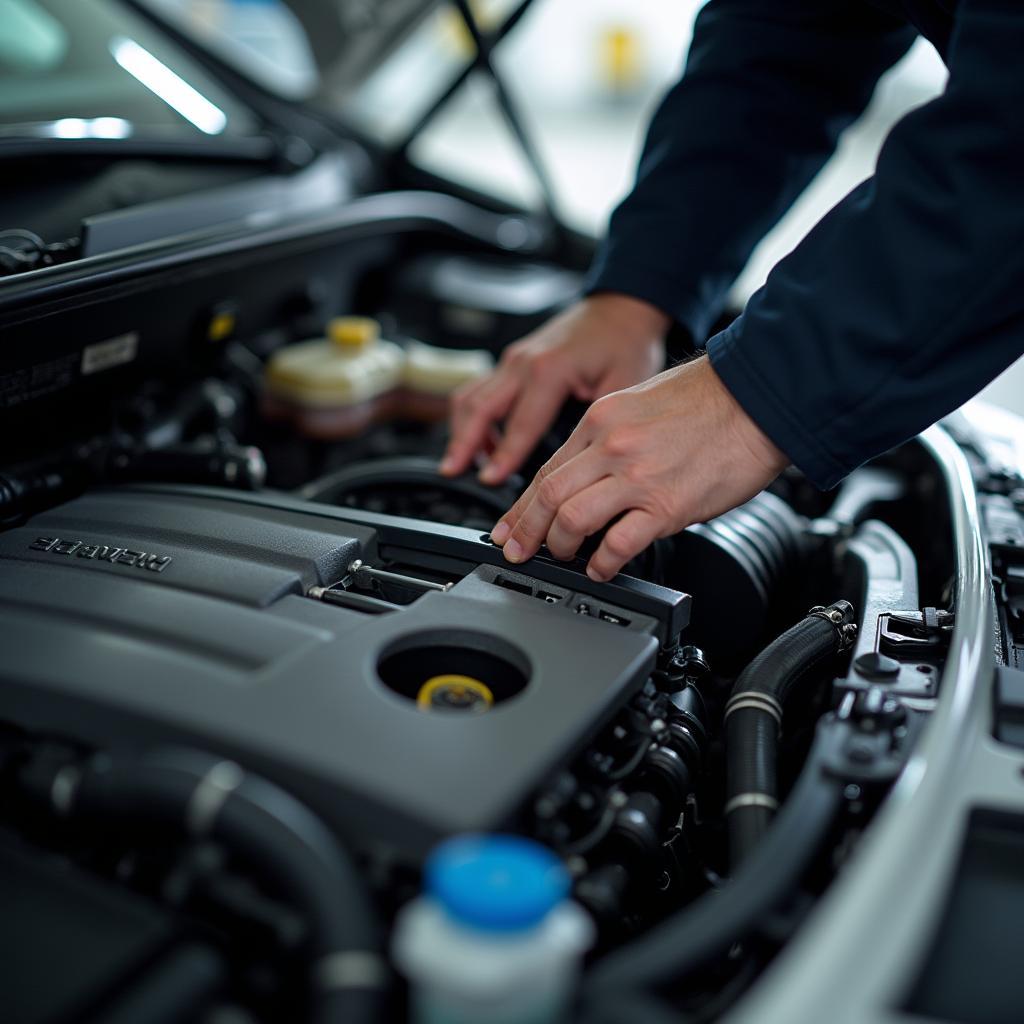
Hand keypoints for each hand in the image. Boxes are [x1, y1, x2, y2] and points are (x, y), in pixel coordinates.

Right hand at [439, 293, 668, 483]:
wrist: (621, 308)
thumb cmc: (626, 342)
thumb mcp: (626, 385)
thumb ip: (601, 423)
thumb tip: (589, 462)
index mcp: (550, 369)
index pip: (520, 424)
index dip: (503, 456)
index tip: (489, 480)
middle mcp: (524, 361)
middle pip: (478, 407)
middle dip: (462, 443)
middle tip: (453, 472)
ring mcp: (514, 359)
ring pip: (469, 396)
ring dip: (460, 430)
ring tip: (459, 462)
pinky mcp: (512, 361)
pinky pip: (479, 388)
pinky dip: (470, 415)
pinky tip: (478, 439)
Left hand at [489, 355, 789, 580]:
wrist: (760, 396)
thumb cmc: (711, 399)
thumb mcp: (641, 402)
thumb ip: (609, 436)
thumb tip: (589, 473)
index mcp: (601, 420)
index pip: (546, 469)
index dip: (521, 505)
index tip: (510, 526)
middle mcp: (611, 446)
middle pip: (548, 496)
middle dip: (525, 531)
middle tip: (517, 552)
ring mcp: (637, 476)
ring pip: (572, 519)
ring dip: (561, 547)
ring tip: (566, 557)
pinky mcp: (667, 505)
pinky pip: (618, 544)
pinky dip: (602, 563)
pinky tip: (601, 569)